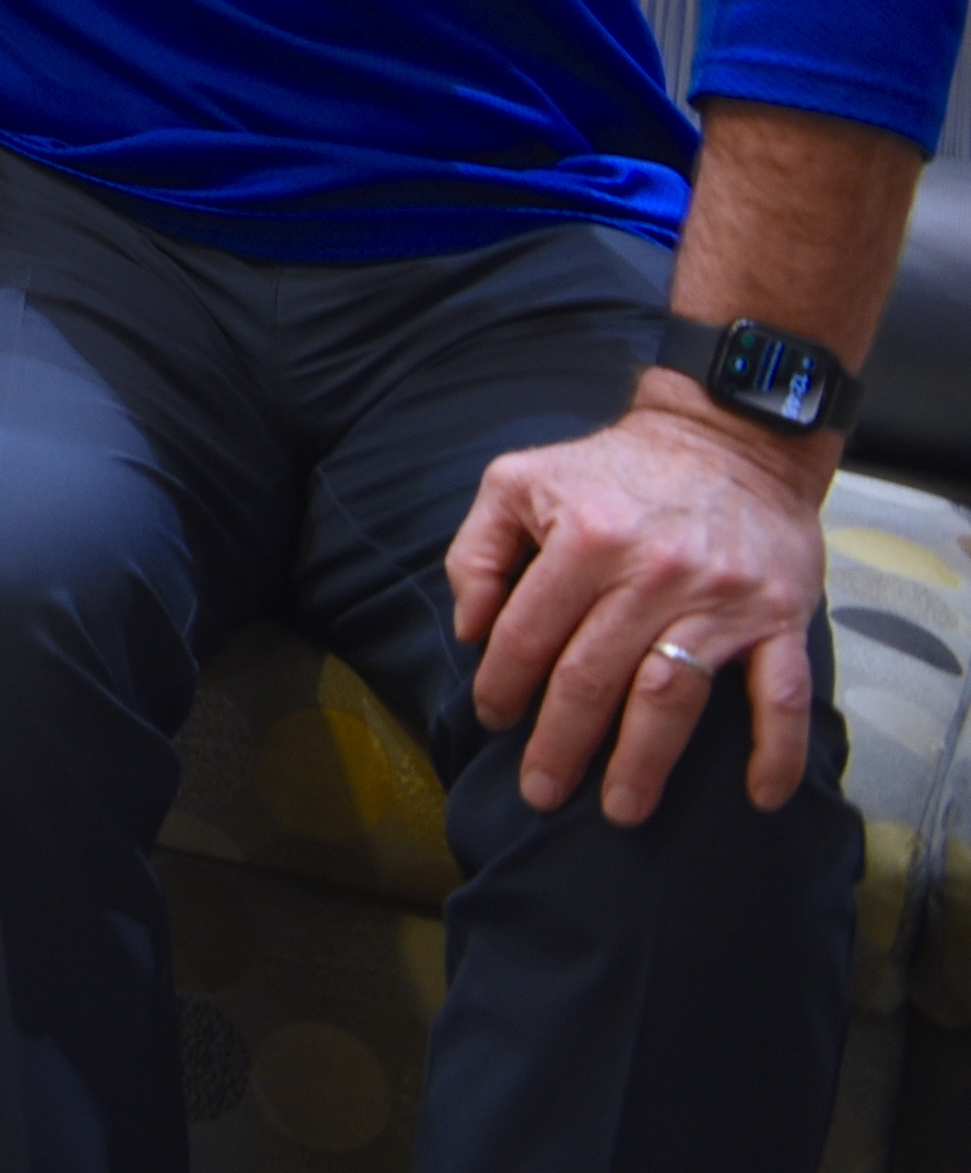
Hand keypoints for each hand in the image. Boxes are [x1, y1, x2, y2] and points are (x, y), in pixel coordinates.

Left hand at [448, 381, 830, 822]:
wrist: (728, 439)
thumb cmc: (611, 469)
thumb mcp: (518, 480)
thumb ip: (477, 550)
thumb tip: (469, 628)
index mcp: (584, 539)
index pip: (530, 632)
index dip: (503, 683)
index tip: (492, 719)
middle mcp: (652, 572)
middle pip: (594, 676)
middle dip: (561, 744)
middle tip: (541, 792)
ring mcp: (720, 599)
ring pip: (673, 694)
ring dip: (645, 760)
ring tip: (622, 810)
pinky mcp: (779, 616)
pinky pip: (781, 693)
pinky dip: (776, 750)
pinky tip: (760, 797)